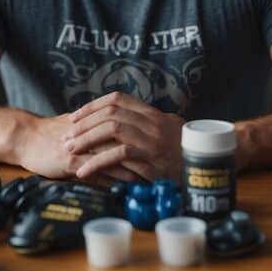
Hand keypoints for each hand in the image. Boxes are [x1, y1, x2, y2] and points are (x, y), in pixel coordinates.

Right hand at [12, 113, 155, 185]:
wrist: (26, 137)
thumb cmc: (54, 133)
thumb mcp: (81, 125)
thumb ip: (101, 128)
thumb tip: (124, 132)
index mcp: (96, 119)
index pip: (128, 123)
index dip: (147, 133)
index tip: (165, 143)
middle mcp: (92, 131)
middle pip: (127, 137)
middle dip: (147, 149)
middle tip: (166, 161)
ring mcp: (82, 147)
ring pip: (115, 154)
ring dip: (135, 165)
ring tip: (154, 175)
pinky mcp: (71, 162)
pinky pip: (99, 169)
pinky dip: (116, 177)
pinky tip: (130, 184)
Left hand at [64, 91, 184, 182]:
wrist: (205, 171)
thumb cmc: (182, 156)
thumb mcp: (165, 134)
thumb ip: (144, 128)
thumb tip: (116, 124)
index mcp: (153, 114)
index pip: (118, 98)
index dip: (93, 105)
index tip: (74, 116)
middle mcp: (153, 122)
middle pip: (111, 112)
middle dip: (84, 124)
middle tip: (66, 136)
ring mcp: (153, 140)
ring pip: (113, 129)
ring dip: (86, 139)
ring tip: (70, 151)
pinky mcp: (152, 160)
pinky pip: (119, 155)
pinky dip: (97, 162)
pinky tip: (83, 172)